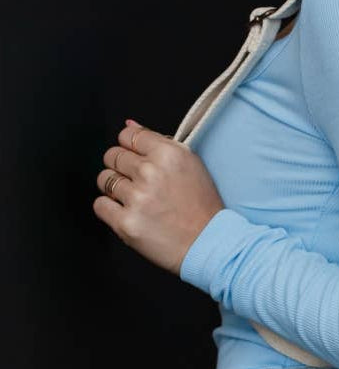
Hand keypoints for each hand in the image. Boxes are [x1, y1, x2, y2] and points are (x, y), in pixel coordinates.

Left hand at [93, 118, 225, 275]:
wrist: (209, 243)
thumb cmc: (202, 206)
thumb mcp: (190, 165)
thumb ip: (159, 142)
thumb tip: (128, 125)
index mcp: (169, 154)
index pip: (127, 135)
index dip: (129, 147)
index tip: (135, 157)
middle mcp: (151, 172)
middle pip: (112, 156)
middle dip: (121, 167)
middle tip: (138, 181)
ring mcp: (137, 198)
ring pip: (103, 179)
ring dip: (116, 189)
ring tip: (137, 199)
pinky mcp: (126, 223)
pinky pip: (100, 205)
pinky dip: (110, 209)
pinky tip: (129, 212)